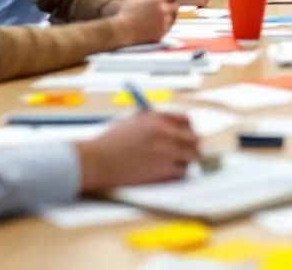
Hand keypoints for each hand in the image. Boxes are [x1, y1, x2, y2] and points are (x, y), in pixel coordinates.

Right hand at [75, 111, 200, 189]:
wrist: (98, 161)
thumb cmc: (110, 143)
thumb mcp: (132, 121)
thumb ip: (153, 121)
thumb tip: (172, 127)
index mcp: (156, 117)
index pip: (186, 120)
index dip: (189, 129)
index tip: (189, 135)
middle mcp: (164, 132)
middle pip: (193, 138)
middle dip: (192, 146)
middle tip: (189, 152)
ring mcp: (165, 150)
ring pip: (191, 156)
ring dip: (185, 161)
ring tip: (176, 164)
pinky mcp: (163, 169)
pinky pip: (182, 172)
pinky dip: (178, 173)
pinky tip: (168, 173)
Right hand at [113, 0, 178, 44]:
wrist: (122, 32)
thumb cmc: (125, 13)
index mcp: (157, 0)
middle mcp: (164, 11)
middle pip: (176, 4)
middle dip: (171, 3)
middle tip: (163, 4)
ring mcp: (164, 23)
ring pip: (173, 16)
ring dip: (168, 14)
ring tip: (156, 15)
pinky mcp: (163, 33)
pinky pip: (168, 26)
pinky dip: (164, 24)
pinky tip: (154, 24)